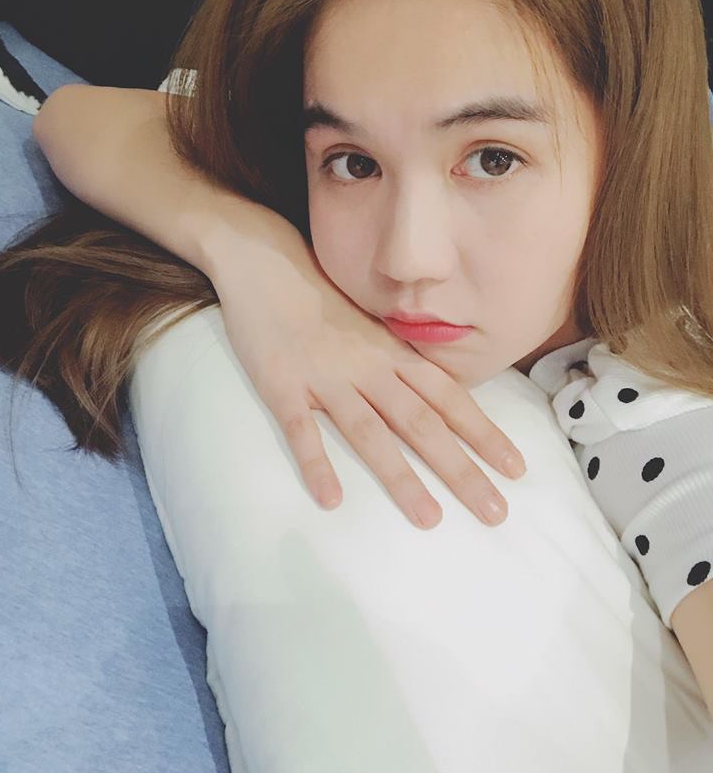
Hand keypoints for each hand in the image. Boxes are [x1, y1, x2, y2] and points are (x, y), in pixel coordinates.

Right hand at [209, 222, 525, 529]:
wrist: (269, 266)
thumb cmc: (323, 302)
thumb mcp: (373, 330)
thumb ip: (403, 363)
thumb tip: (442, 397)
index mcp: (393, 355)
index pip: (449, 398)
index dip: (484, 433)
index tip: (516, 468)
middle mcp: (368, 368)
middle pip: (421, 423)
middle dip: (460, 469)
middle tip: (494, 511)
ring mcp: (325, 378)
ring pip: (369, 432)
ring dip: (400, 476)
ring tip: (430, 519)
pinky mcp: (283, 385)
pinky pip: (301, 430)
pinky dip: (316, 463)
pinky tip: (331, 500)